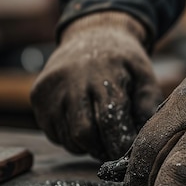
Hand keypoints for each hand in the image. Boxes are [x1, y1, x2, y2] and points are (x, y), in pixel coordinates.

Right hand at [30, 11, 162, 160]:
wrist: (92, 34)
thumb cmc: (123, 61)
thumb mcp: (143, 74)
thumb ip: (148, 104)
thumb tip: (146, 137)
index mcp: (104, 75)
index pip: (109, 120)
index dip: (118, 143)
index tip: (127, 152)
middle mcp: (73, 80)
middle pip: (83, 133)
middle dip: (101, 149)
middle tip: (112, 150)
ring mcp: (52, 88)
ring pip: (67, 137)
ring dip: (85, 146)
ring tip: (100, 135)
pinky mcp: (37, 95)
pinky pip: (53, 133)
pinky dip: (69, 138)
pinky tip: (82, 123)